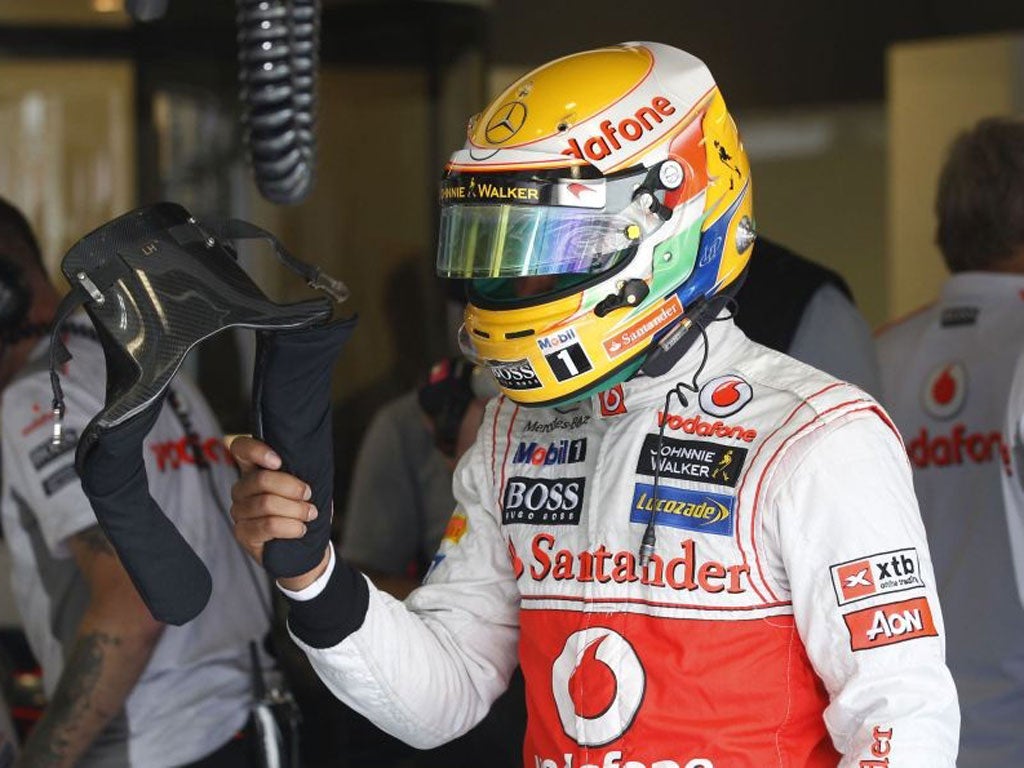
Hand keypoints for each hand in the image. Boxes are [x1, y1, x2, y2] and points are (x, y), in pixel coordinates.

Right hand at [229, 436, 328, 589]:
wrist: (306, 546)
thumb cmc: (305, 510)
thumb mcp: (306, 485)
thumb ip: (299, 469)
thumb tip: (306, 456)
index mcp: (254, 469)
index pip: (241, 448)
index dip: (256, 450)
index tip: (279, 461)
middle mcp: (242, 489)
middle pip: (261, 480)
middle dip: (292, 488)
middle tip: (308, 495)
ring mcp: (239, 511)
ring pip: (266, 504)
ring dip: (296, 510)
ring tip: (309, 514)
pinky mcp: (242, 533)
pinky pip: (268, 526)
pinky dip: (291, 527)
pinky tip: (300, 529)